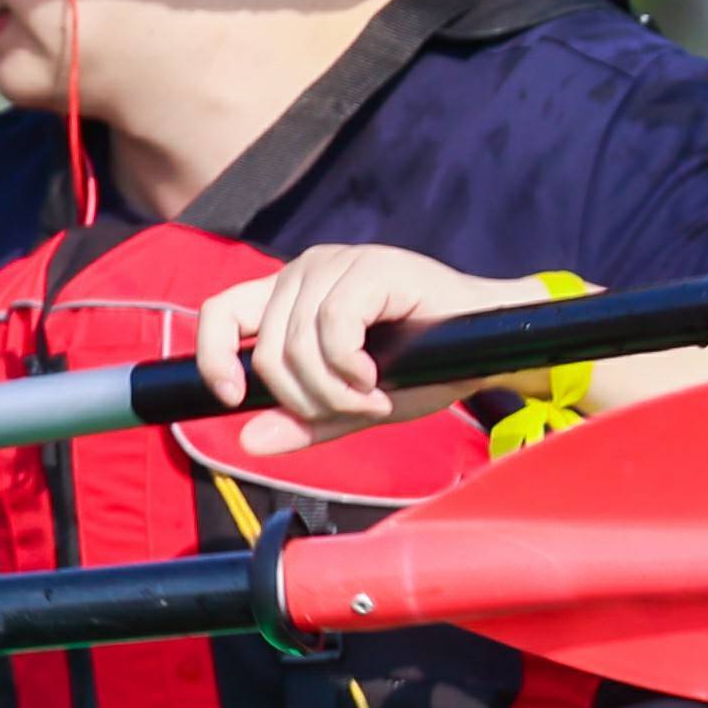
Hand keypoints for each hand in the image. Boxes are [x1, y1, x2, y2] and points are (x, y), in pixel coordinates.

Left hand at [192, 245, 550, 439]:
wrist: (495, 346)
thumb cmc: (427, 367)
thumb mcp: (355, 404)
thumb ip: (305, 420)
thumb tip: (247, 442)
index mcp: (290, 296)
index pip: (219, 312)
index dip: (212, 356)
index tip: (231, 397)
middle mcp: (304, 272)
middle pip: (265, 351)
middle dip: (307, 400)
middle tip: (355, 410)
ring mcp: (336, 265)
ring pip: (295, 345)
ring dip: (334, 391)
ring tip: (374, 397)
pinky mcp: (370, 268)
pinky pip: (332, 327)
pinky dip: (350, 368)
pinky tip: (376, 378)